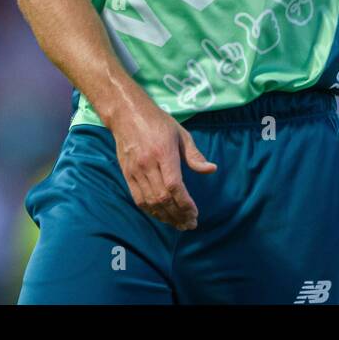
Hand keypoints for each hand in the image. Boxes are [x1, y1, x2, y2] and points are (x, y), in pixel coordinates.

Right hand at [110, 100, 216, 230]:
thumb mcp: (180, 134)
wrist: (127, 114)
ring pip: (150, 201)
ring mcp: (135, 170)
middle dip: (178, 215)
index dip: (185, 203)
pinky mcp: (127, 174)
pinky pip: (138, 198)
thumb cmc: (158, 122)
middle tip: (190, 224)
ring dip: (165, 217)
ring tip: (179, 224)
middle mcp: (148, 164)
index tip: (195, 214)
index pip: (174, 185)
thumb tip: (211, 170)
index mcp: (164, 152)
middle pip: (163, 197)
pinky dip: (150, 211)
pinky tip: (161, 216)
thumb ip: (194, 155)